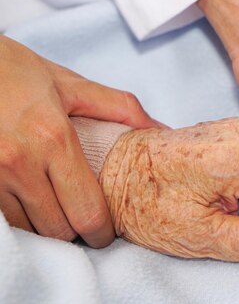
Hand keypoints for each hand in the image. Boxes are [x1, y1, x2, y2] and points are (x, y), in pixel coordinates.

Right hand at [0, 36, 157, 246]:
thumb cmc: (11, 71)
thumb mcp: (68, 84)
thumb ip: (119, 108)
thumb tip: (158, 128)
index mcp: (53, 139)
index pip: (88, 212)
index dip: (102, 232)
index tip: (107, 232)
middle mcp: (19, 162)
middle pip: (60, 230)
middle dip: (77, 232)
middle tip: (83, 221)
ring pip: (30, 230)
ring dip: (47, 226)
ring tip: (56, 208)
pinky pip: (5, 221)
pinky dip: (22, 218)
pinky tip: (30, 203)